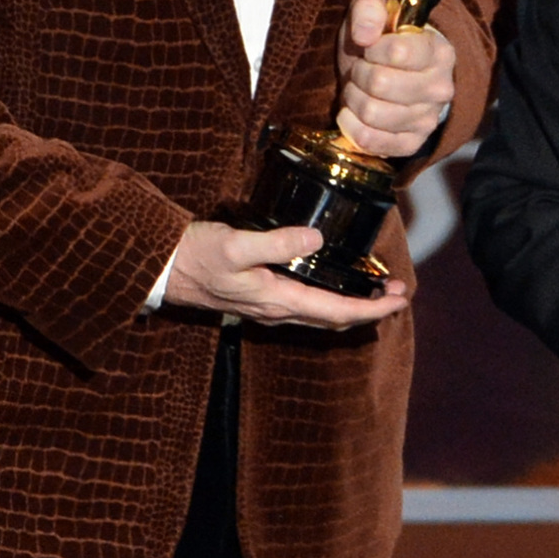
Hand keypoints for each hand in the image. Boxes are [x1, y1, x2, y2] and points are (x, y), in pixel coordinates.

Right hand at [163, 220, 407, 328]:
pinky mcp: (258, 297)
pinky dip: (328, 299)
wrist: (158, 269)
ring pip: (320, 314)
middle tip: (396, 291)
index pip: (336, 313)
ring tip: (374, 288)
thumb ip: (277, 243)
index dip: (372, 309)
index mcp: (277, 301)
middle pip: (333, 318)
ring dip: (351, 304)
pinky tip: (333, 282)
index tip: (400, 298)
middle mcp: (276, 310)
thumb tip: (316, 239)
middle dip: (369, 308)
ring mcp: (267, 307)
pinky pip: (304, 305)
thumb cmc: (194, 256)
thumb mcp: (236, 245)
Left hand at [335, 0, 455, 159]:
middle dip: (359, 74)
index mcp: (440, 53)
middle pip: (381, 84)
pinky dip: (351, 127)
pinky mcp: (412, 144)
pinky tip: (352, 114)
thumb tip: (365, 35)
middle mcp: (441, 89)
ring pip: (372, 113)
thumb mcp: (375, 14)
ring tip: (358, 89)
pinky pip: (371, 141)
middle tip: (360, 69)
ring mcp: (428, 120)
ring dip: (353, 99)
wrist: (392, 76)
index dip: (373, 48)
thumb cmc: (382, 43)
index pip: (398, 52)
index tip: (371, 48)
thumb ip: (369, 9)